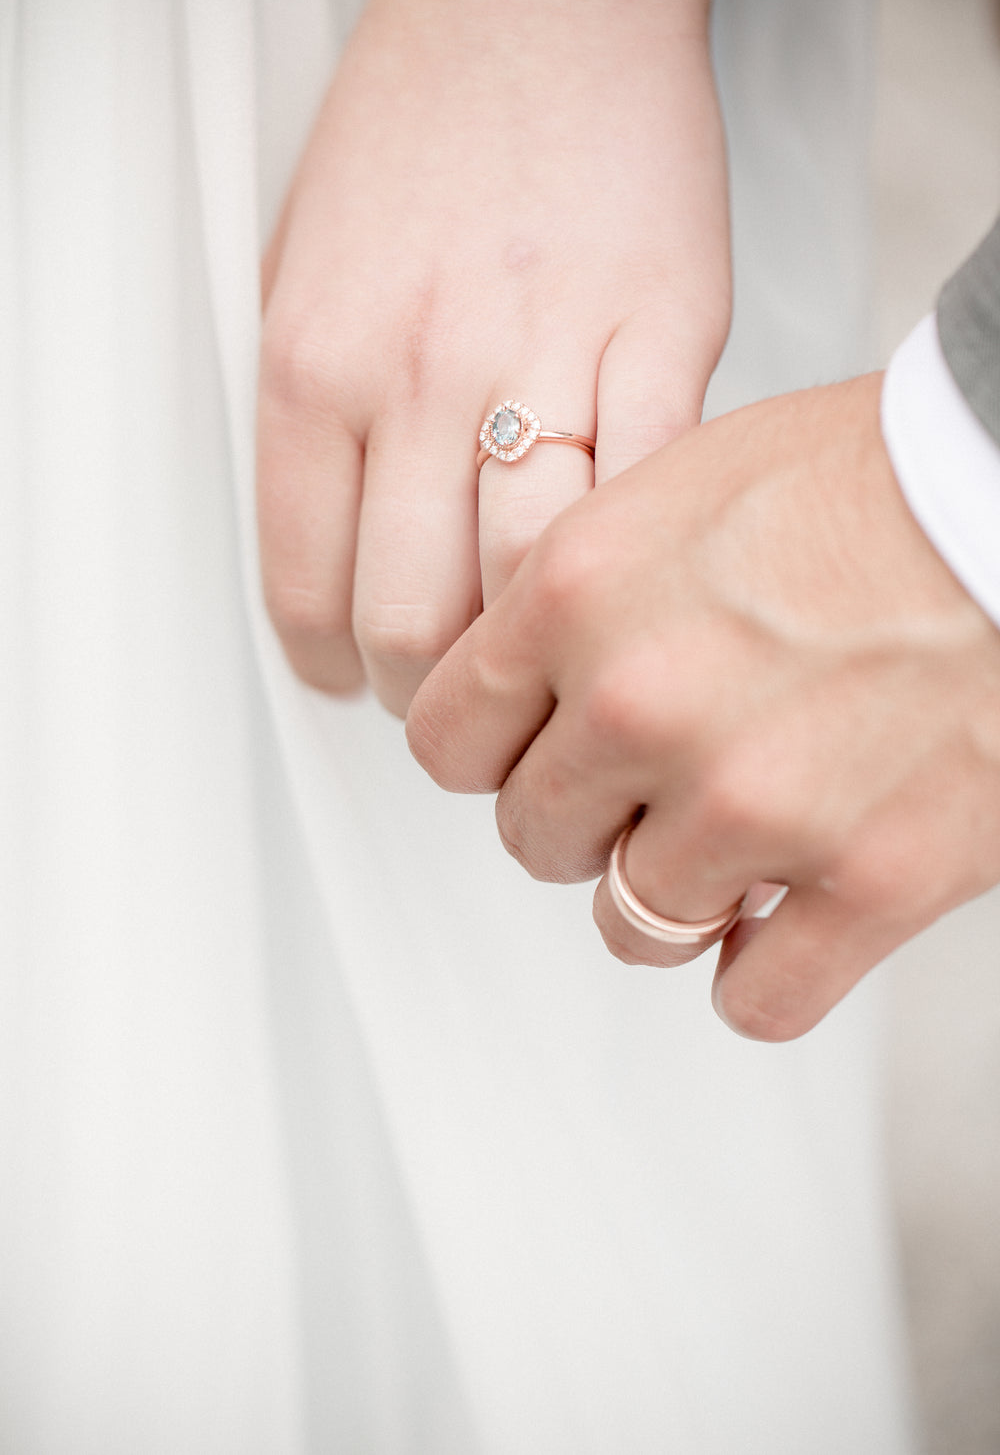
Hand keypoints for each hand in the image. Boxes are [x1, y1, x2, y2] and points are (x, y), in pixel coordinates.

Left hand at [257, 0, 727, 714]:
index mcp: (315, 366)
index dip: (334, 667)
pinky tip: (614, 571)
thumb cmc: (420, 129)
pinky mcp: (664, 340)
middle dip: (430, 693)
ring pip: (529, 591)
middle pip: (412, 621)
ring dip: (532, 657)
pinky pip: (643, 504)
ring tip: (535, 653)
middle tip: (452, 688)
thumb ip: (311, 431)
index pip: (305, 593)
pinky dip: (627, 565)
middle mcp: (419, 373)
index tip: (357, 676)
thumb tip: (330, 561)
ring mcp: (545, 356)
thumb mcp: (298, 275)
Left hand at [407, 375, 999, 1038]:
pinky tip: (783, 922)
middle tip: (640, 794)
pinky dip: (761, 976)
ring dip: (670, 898)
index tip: (526, 759)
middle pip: (533, 837)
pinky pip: (756, 1000)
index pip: (446, 741)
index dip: (488, 757)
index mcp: (579, 594)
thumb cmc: (870, 477)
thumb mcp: (678, 484)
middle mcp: (643, 703)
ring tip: (722, 852)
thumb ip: (581, 592)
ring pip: (632, 926)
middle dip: (581, 822)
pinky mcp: (868, 880)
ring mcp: (751, 803)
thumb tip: (532, 683)